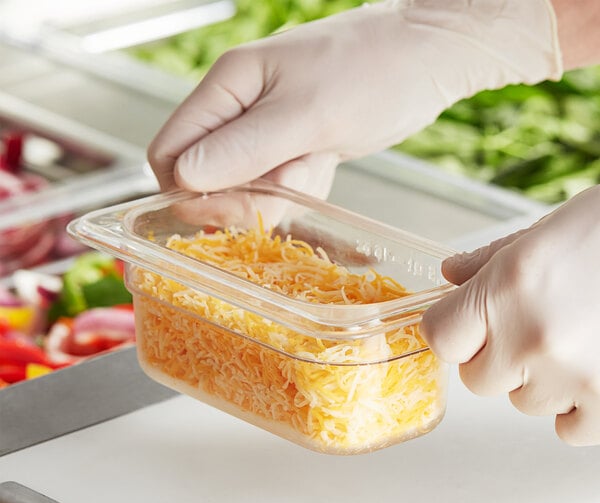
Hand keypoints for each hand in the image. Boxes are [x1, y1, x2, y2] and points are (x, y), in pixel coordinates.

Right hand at [148, 0, 560, 196]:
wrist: (427, 61)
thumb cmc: (373, 73)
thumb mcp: (306, 114)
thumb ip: (243, 148)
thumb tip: (184, 179)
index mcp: (228, 88)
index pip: (171, 149)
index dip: (185, 189)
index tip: (222, 210)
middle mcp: (240, 110)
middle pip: (206, 176)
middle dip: (241, 196)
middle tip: (283, 187)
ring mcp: (268, 131)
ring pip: (246, 188)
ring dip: (279, 193)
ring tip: (314, 162)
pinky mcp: (294, 147)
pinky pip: (281, 186)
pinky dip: (302, 187)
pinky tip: (324, 162)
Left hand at [421, 185, 599, 445]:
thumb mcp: (545, 231)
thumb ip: (488, 261)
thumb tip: (450, 275)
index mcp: (506, 289)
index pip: (439, 336)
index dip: (452, 331)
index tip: (467, 326)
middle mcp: (531, 339)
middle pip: (477, 378)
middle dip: (496, 358)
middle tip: (531, 328)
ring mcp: (572, 378)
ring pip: (522, 403)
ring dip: (539, 382)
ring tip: (576, 342)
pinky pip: (569, 429)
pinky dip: (578, 409)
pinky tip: (594, 371)